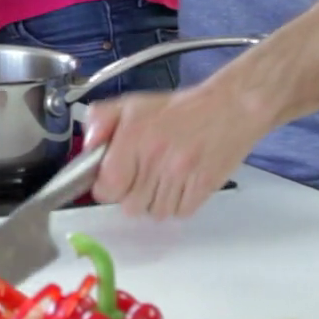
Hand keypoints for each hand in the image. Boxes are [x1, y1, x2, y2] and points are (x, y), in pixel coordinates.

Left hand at [83, 77, 278, 220]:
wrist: (230, 107)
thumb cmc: (180, 108)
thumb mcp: (133, 104)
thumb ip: (101, 120)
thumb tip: (88, 146)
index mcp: (134, 135)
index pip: (106, 187)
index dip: (107, 187)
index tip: (114, 180)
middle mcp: (155, 157)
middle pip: (130, 206)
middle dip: (132, 195)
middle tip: (142, 177)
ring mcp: (181, 174)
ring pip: (155, 213)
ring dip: (156, 202)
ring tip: (164, 180)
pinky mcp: (203, 187)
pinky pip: (180, 214)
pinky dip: (179, 205)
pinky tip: (181, 185)